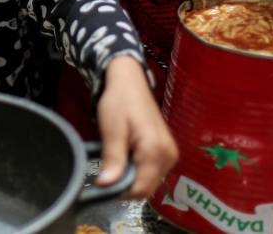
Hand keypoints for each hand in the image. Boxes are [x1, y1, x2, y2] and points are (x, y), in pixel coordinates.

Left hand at [95, 55, 177, 198]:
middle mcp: (169, 156)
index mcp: (156, 151)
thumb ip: (112, 159)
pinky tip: (126, 155)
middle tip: (108, 168)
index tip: (102, 182)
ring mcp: (170, 154)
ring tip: (117, 158)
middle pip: (146, 188)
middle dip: (125, 184)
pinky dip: (138, 170)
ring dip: (131, 177)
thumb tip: (105, 185)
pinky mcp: (167, 152)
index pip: (140, 189)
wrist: (130, 81)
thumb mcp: (112, 130)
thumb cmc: (119, 102)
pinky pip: (152, 172)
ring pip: (149, 181)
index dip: (119, 191)